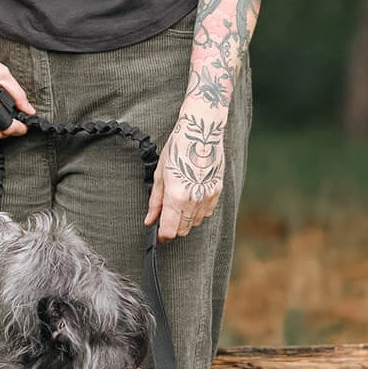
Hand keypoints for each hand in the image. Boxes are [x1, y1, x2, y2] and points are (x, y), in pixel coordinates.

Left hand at [146, 107, 224, 241]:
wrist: (202, 132)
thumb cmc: (178, 147)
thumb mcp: (160, 174)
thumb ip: (155, 201)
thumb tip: (150, 219)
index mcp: (176, 196)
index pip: (170, 230)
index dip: (162, 236)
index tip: (158, 234)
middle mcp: (193, 200)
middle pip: (183, 230)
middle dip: (173, 228)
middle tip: (166, 217)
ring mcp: (207, 197)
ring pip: (196, 223)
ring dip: (186, 220)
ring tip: (178, 202)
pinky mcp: (217, 191)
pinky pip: (207, 212)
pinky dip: (198, 212)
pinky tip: (191, 198)